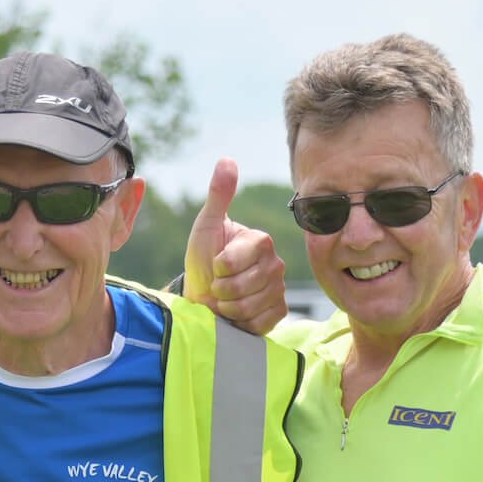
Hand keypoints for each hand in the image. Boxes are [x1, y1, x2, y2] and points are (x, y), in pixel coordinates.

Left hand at [183, 157, 288, 334]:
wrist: (204, 294)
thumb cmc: (203, 258)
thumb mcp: (206, 227)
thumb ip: (218, 195)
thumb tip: (227, 159)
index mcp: (261, 240)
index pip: (233, 261)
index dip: (217, 268)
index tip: (214, 265)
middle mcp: (276, 263)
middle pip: (241, 287)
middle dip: (220, 290)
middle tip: (217, 285)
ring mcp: (279, 288)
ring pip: (249, 306)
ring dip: (228, 307)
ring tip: (224, 299)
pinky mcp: (278, 312)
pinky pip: (260, 322)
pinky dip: (241, 322)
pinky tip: (236, 313)